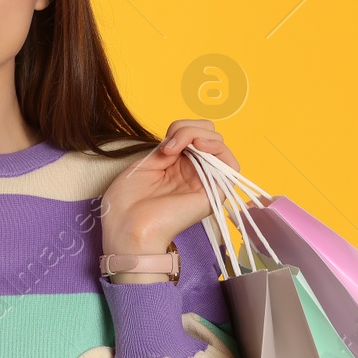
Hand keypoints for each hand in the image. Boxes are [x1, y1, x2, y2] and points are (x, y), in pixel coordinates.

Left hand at [100, 119, 241, 258]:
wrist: (126, 228)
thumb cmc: (127, 203)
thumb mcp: (146, 164)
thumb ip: (169, 147)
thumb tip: (184, 137)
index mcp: (176, 167)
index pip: (193, 135)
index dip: (180, 129)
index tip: (162, 145)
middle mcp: (193, 173)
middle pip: (208, 135)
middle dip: (188, 129)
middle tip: (169, 147)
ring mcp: (204, 183)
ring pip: (218, 143)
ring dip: (198, 134)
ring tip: (179, 146)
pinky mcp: (214, 193)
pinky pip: (231, 165)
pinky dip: (217, 147)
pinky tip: (199, 146)